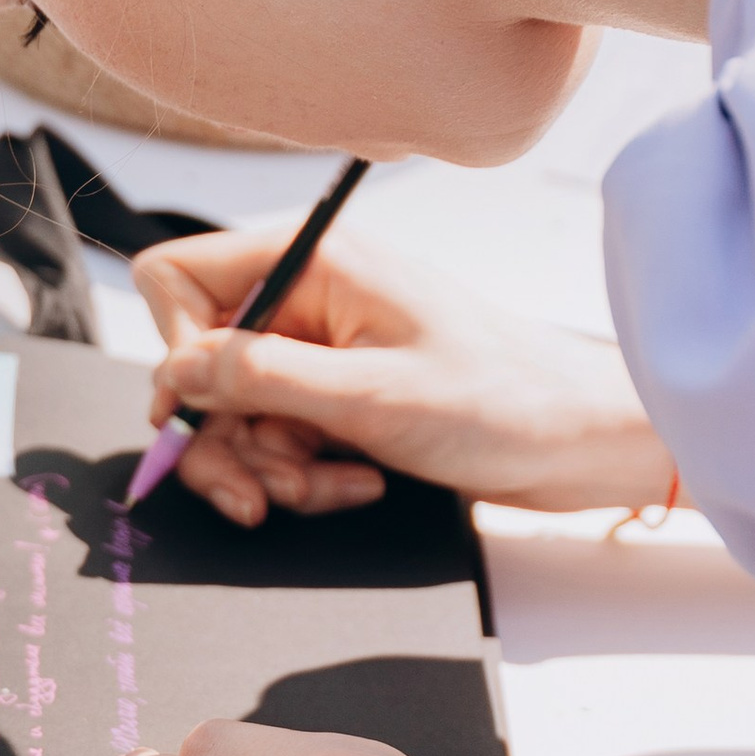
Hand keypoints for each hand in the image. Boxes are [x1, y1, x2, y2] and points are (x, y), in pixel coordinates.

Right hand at [131, 219, 671, 523]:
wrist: (581, 441)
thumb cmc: (502, 400)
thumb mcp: (368, 396)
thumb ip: (258, 378)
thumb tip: (173, 372)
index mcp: (312, 261)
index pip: (179, 278)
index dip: (174, 348)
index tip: (203, 410)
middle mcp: (306, 297)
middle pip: (198, 362)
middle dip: (224, 436)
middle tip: (258, 494)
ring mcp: (322, 349)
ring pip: (235, 414)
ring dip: (268, 467)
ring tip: (326, 488)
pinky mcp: (339, 396)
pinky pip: (279, 439)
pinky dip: (304, 474)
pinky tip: (356, 484)